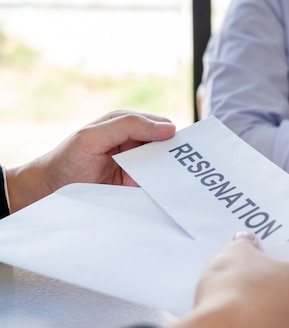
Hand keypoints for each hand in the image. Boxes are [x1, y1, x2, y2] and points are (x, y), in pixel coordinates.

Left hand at [6, 110, 175, 211]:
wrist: (48, 192)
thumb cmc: (66, 160)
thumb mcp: (92, 137)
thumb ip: (128, 126)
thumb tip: (169, 128)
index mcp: (127, 125)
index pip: (161, 126)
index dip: (173, 135)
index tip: (187, 148)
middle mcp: (135, 145)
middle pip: (167, 148)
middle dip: (177, 156)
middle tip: (192, 167)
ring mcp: (136, 167)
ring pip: (164, 168)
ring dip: (171, 175)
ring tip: (184, 182)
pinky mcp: (135, 188)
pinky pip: (155, 187)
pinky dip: (162, 190)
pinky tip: (169, 194)